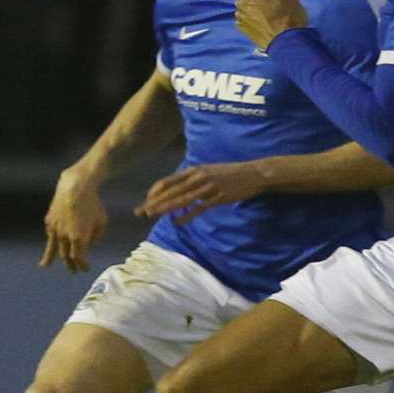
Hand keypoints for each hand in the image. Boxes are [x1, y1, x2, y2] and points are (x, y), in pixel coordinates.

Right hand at [41, 168, 105, 271]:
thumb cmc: (93, 204)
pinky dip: (50, 242)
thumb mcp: (102, 222)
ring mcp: (55, 229)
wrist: (75, 187)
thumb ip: (96, 237)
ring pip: (52, 248)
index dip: (82, 265)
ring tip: (45, 266)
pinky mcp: (49, 221)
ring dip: (50, 258)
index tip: (85, 269)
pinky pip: (51, 235)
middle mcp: (65, 237)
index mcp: (79, 239)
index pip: (79, 259)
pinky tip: (50, 245)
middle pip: (66, 256)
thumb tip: (89, 243)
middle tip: (73, 271)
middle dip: (70, 264)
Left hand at [135, 160, 268, 223]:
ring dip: (165, 208)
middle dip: (153, 202)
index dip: (154, 192)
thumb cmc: (228, 173)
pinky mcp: (218, 197)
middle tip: (140, 212)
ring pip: (181, 199)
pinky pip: (199, 208)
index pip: (167, 181)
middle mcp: (198, 177)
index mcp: (193, 170)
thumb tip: (177, 189)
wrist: (253, 174)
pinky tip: (177, 222)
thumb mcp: (207, 171)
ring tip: (152, 215)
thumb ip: (192, 179)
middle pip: (170, 191)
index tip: (146, 201)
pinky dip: (187, 215)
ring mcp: (208, 187)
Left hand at [234, 0, 307, 50]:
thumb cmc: (290, 18)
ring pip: (248, 9)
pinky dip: (253, 21)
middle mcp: (243, 3)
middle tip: (275, 6)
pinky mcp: (242, 30)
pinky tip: (263, 25)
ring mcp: (241, 17)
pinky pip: (247, 21)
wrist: (285, 42)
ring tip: (268, 16)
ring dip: (255, 10)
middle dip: (262, 0)